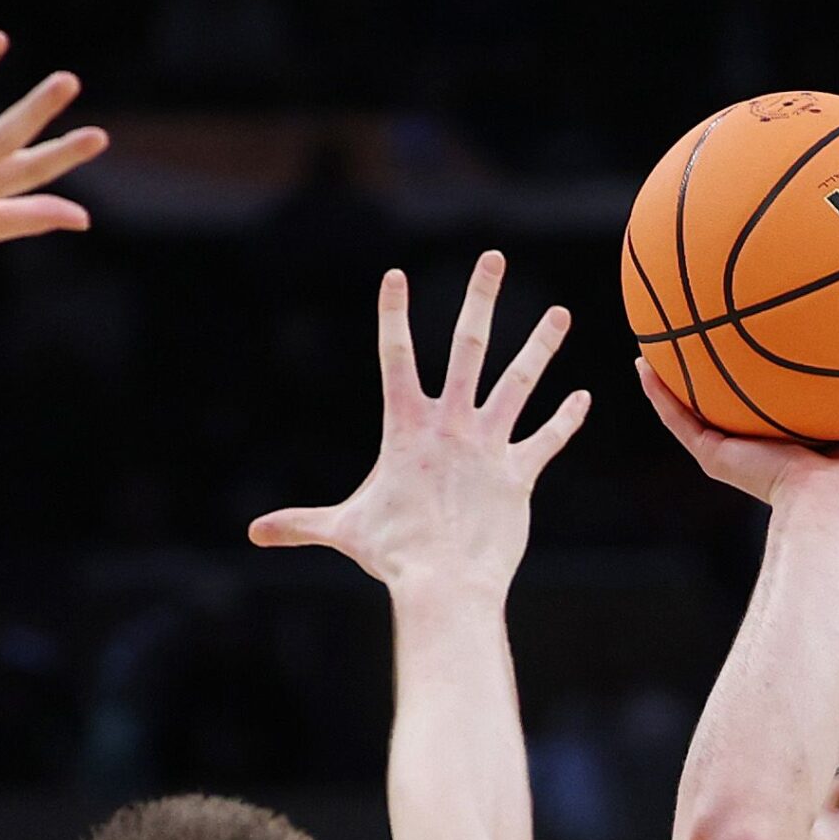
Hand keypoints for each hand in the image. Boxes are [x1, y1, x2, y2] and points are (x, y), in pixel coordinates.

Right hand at [249, 253, 590, 595]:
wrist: (444, 582)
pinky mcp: (519, 473)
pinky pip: (547, 439)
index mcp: (408, 427)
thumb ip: (301, 524)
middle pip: (468, 345)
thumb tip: (254, 534)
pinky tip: (583, 397)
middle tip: (492, 257)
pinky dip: (566, 419)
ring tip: (561, 313)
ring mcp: (489, 445)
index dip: (393, 314)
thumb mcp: (343, 530)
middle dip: (480, 297)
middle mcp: (452, 424)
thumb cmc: (393, 555)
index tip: (395, 275)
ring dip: (541, 345)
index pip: (396, 356)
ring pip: (519, 381)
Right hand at [634, 359, 838, 512]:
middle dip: (702, 377)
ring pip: (687, 411)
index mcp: (780, 442)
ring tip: (649, 350)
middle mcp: (747, 446)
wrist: (823, 506)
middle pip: (717, 406)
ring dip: (667, 382)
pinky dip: (658, 394)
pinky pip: (678, 419)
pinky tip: (642, 364)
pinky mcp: (712, 455)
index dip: (748, 383)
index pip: (759, 407)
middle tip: (687, 343)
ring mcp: (725, 450)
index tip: (741, 352)